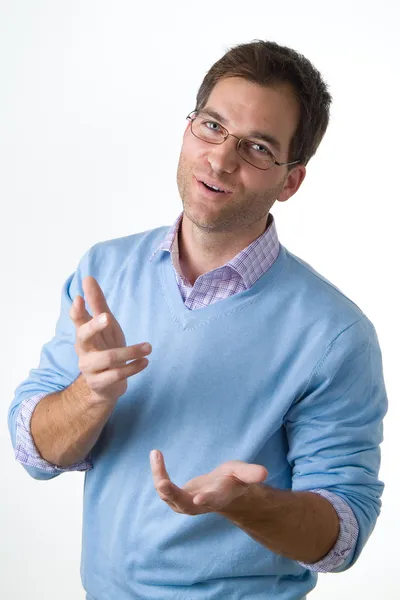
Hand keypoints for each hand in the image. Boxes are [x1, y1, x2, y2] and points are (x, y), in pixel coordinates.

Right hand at [69, 275, 151, 403]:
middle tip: (107, 317)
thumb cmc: (104, 348)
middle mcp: (83, 350)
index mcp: (84, 334)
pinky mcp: (100, 383)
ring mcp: (90, 368)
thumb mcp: (105, 327)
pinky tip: (145, 361)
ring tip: (148, 347)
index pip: (77, 320)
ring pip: (108, 357)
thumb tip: (88, 278)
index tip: (79, 298)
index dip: (77, 310)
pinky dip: (133, 367)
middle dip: (94, 326)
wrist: (104, 386)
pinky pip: (117, 375)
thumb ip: (98, 304)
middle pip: (83, 336)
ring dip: (130, 351)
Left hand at [150, 450, 267, 514]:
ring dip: (160, 478)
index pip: (212, 501)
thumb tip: (264, 472)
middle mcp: (199, 504)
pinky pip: (163, 486)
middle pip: (183, 505)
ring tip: (156, 456)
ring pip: (168, 496)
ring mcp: (185, 502)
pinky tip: (156, 453)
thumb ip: (252, 474)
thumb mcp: (244, 474)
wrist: (222, 491)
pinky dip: (158, 471)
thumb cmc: (235, 480)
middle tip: (162, 483)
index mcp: (218, 498)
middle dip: (172, 494)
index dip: (206, 500)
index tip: (198, 499)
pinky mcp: (175, 496)